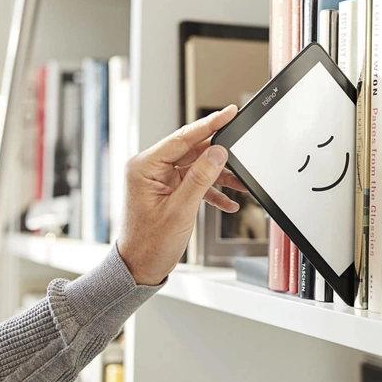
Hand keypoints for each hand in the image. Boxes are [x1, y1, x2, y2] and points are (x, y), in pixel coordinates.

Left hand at [116, 105, 245, 284]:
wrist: (140, 268)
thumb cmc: (150, 244)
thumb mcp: (180, 209)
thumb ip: (200, 178)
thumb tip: (217, 152)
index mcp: (145, 167)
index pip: (182, 137)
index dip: (209, 124)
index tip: (228, 113)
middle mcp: (150, 169)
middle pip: (192, 150)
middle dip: (219, 154)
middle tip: (242, 149)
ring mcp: (159, 180)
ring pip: (196, 167)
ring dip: (219, 176)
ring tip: (241, 183)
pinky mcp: (168, 191)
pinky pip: (194, 183)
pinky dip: (211, 191)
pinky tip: (229, 202)